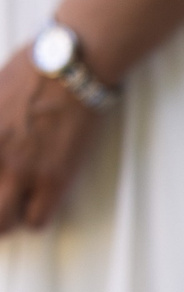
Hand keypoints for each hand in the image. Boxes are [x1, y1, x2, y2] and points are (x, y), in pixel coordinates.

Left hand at [0, 47, 105, 234]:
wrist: (68, 68)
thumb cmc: (29, 71)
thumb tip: (0, 137)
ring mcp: (22, 170)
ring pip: (4, 222)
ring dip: (6, 222)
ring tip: (12, 213)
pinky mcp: (54, 178)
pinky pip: (38, 219)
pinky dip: (35, 219)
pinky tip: (38, 204)